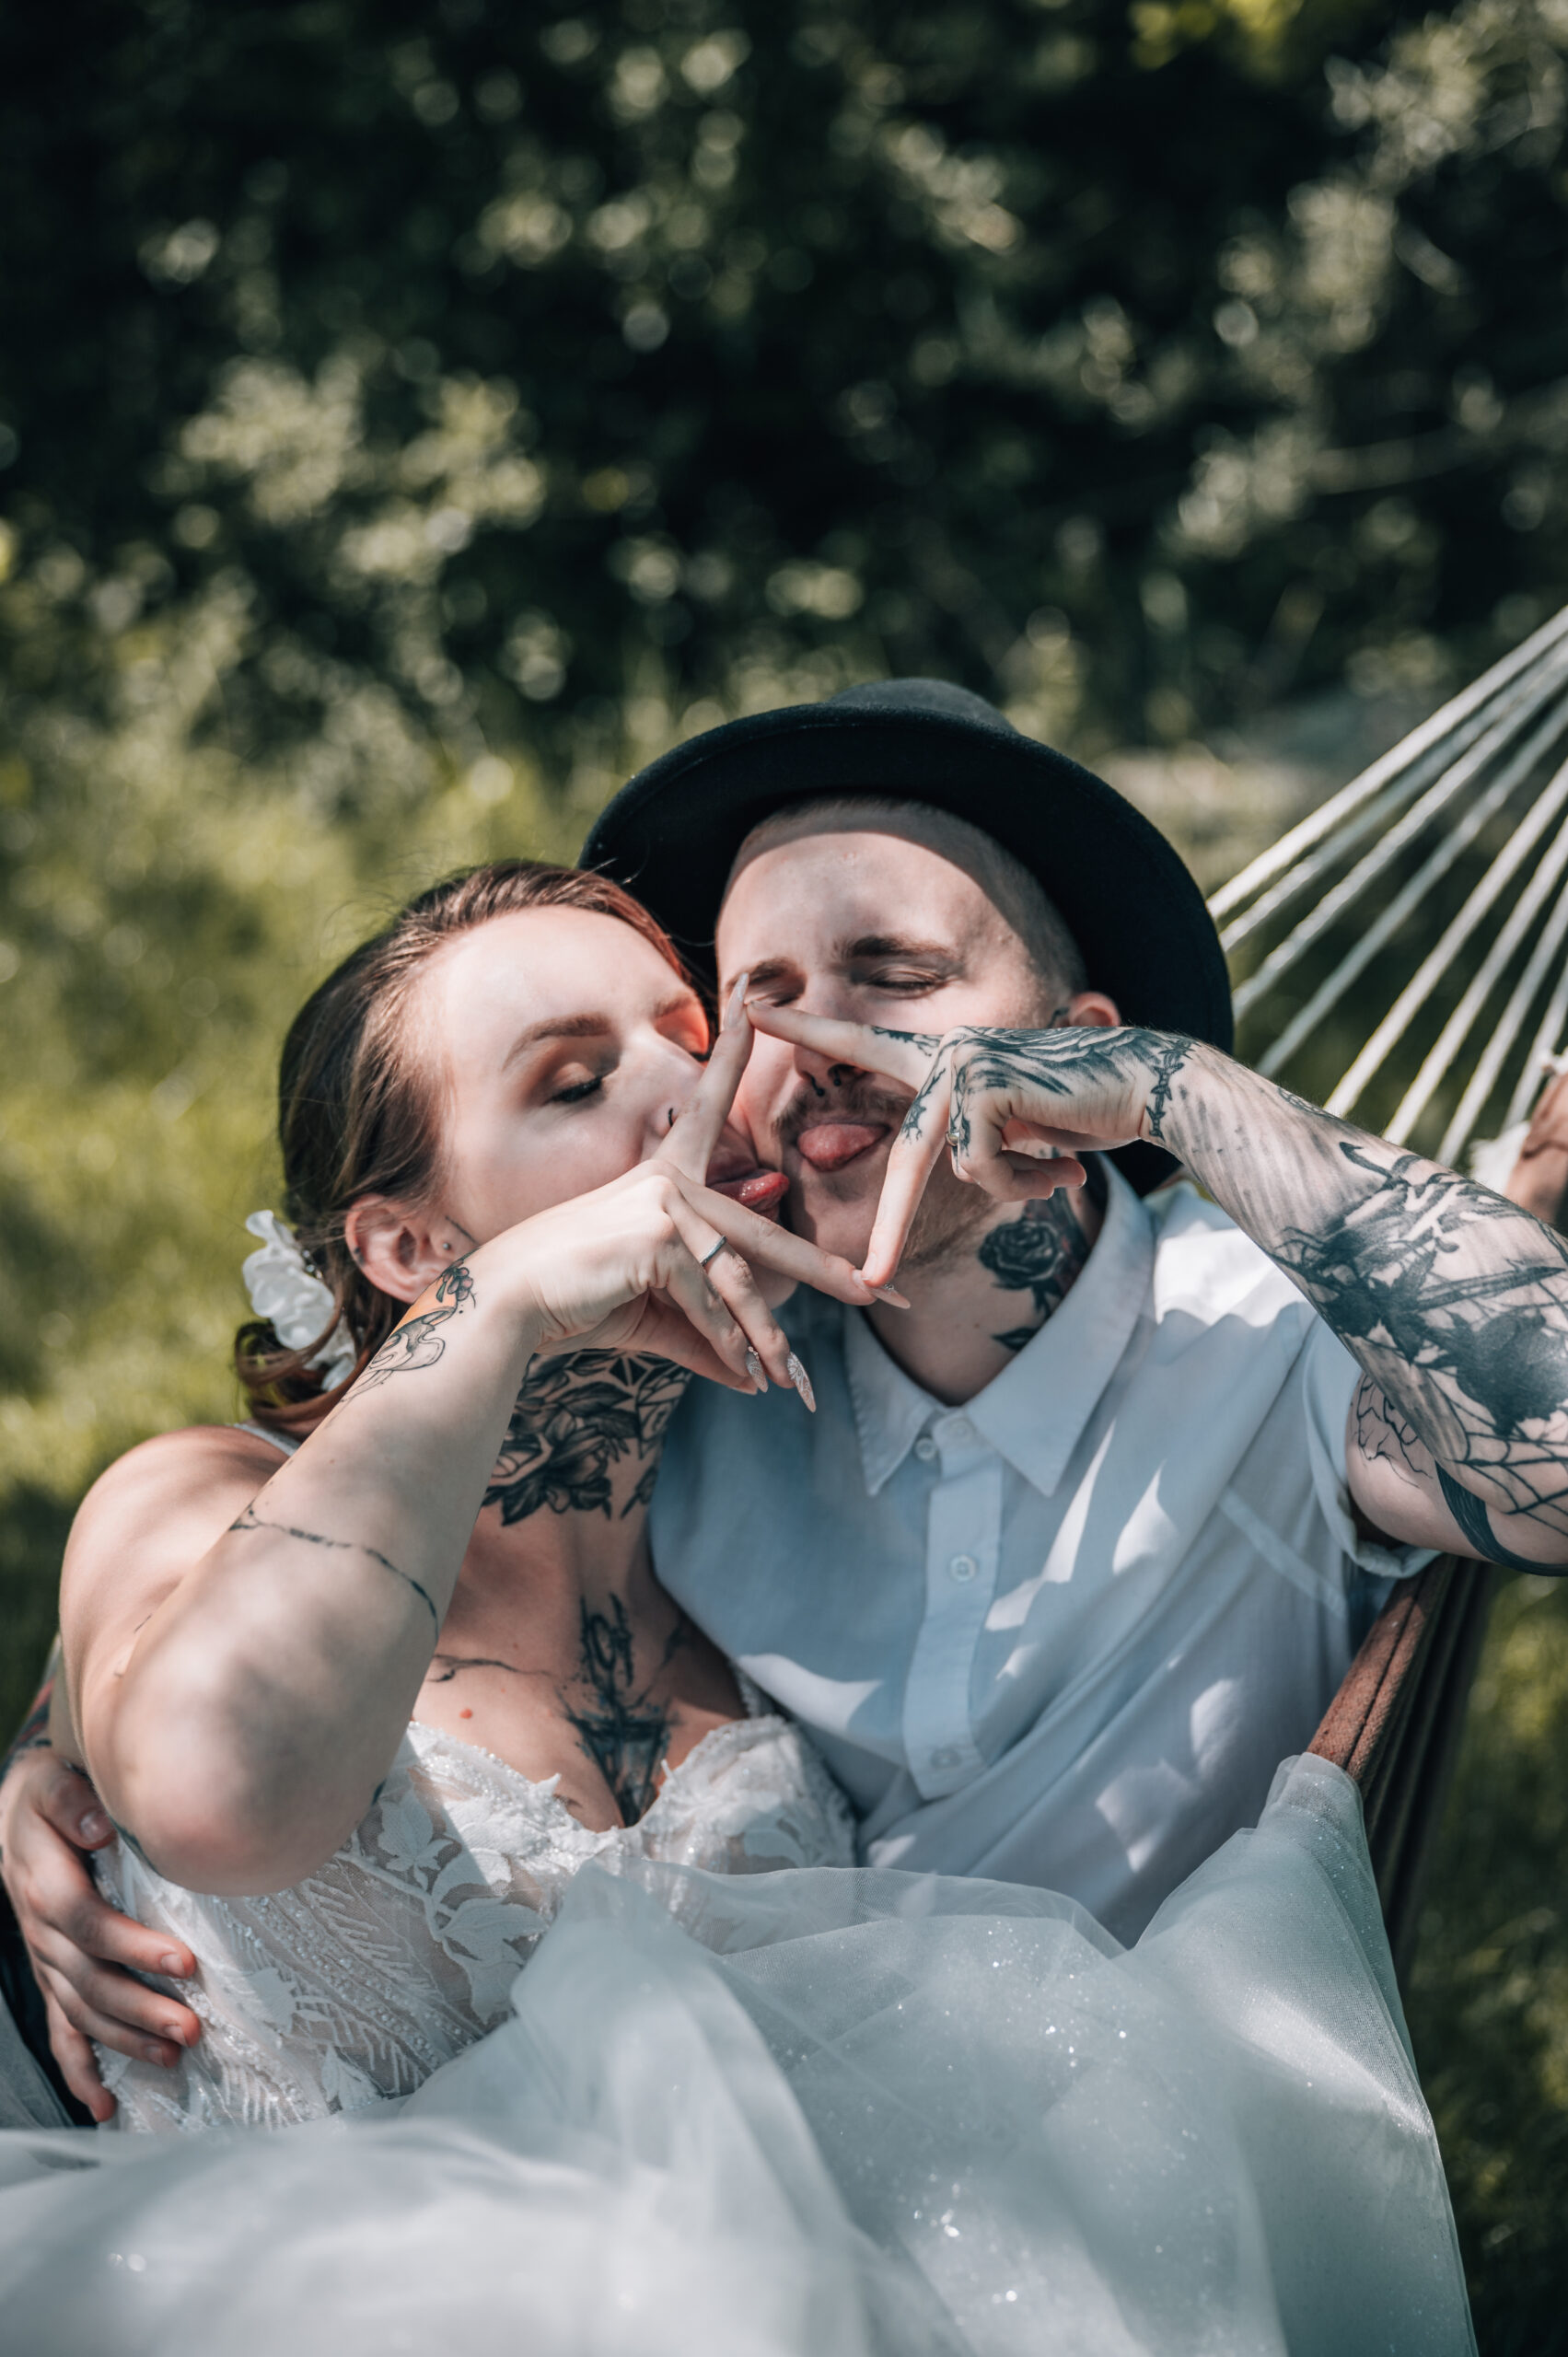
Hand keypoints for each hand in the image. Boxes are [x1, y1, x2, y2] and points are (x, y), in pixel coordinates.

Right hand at [0, 1747, 198, 2119]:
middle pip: (90, 1981)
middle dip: (142, 2009)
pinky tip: (104, 2106)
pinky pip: (61, 2031)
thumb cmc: (47, 1797)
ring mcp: (47, 1962)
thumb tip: (101, 1827)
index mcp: (47, 1887)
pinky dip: (80, 2071)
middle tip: (191, 2028)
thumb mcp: (53, 1783)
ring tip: (174, 2055)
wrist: (14, 1817)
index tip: (184, 1961)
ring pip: (82, 2012)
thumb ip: (74, 1801)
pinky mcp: (53, 1977)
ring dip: (126, 2039)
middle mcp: (43, 1934)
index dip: (134, 1947)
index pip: (90, 1925)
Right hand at [497, 979, 894, 1389]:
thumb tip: (753, 1379)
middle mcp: (672, 1178)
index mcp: (667, 1173)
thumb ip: (708, 1336)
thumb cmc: (577, 1299)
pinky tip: (747, 1379)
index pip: (710, 1099)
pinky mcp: (659, 1240)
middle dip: (826, 1273)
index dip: (734, 1045)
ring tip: (803, 1384)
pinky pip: (712, 1305)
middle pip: (768, 1235)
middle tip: (882, 1299)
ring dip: (772, 1343)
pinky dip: (729, 1347)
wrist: (510, 1304)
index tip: (756, 993)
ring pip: (744, 1284)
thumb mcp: (654, 1314)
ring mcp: (667, 1205)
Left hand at [744, 1004, 1193, 1287]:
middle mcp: (946, 1053)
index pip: (862, 1046)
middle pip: (906, 1159)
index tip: (750, 1011)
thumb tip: (967, 1164)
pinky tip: (1067, 1158)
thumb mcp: (1017, 1126)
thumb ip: (975, 1136)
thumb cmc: (1087, 1107)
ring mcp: (963, 1066)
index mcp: (943, 1058)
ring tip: (1061, 1168)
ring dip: (1014, 1186)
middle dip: (893, 1231)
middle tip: (872, 1284)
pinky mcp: (985, 1087)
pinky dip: (1027, 1180)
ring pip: (956, 1170)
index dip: (807, 1031)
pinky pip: (985, 1168)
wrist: (1148, 1084)